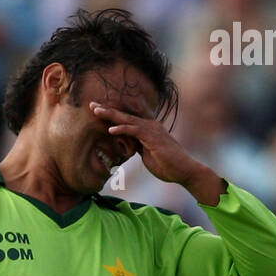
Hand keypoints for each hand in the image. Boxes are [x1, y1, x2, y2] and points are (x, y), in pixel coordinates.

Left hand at [88, 101, 225, 203]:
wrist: (183, 170)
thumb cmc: (167, 165)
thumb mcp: (147, 155)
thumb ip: (138, 147)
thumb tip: (129, 145)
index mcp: (148, 128)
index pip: (127, 118)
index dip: (112, 113)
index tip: (98, 110)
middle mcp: (150, 125)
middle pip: (125, 114)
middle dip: (107, 109)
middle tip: (92, 104)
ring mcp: (152, 130)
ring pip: (128, 119)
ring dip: (111, 115)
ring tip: (96, 111)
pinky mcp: (153, 138)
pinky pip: (135, 131)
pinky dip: (122, 129)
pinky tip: (110, 130)